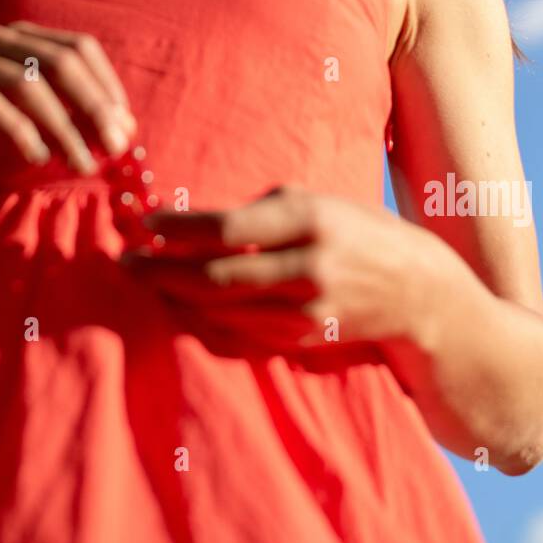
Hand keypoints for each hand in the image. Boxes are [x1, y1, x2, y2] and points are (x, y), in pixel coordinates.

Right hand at [0, 22, 136, 210]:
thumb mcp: (36, 136)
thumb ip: (76, 125)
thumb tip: (129, 128)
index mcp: (19, 40)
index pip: (78, 48)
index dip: (107, 87)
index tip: (125, 130)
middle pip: (57, 62)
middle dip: (92, 106)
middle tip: (113, 147)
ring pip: (24, 82)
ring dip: (61, 126)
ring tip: (81, 163)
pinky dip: (18, 131)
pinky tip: (36, 158)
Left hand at [120, 184, 435, 349]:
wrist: (419, 295)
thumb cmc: (358, 232)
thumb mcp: (318, 201)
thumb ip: (263, 208)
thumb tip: (198, 218)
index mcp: (309, 220)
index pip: (226, 228)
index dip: (177, 229)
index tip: (143, 223)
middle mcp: (306, 267)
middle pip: (214, 274)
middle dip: (160, 268)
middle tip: (123, 260)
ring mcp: (305, 310)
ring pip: (220, 307)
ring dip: (172, 294)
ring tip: (140, 279)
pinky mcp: (302, 340)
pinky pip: (238, 330)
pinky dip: (202, 317)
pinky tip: (178, 303)